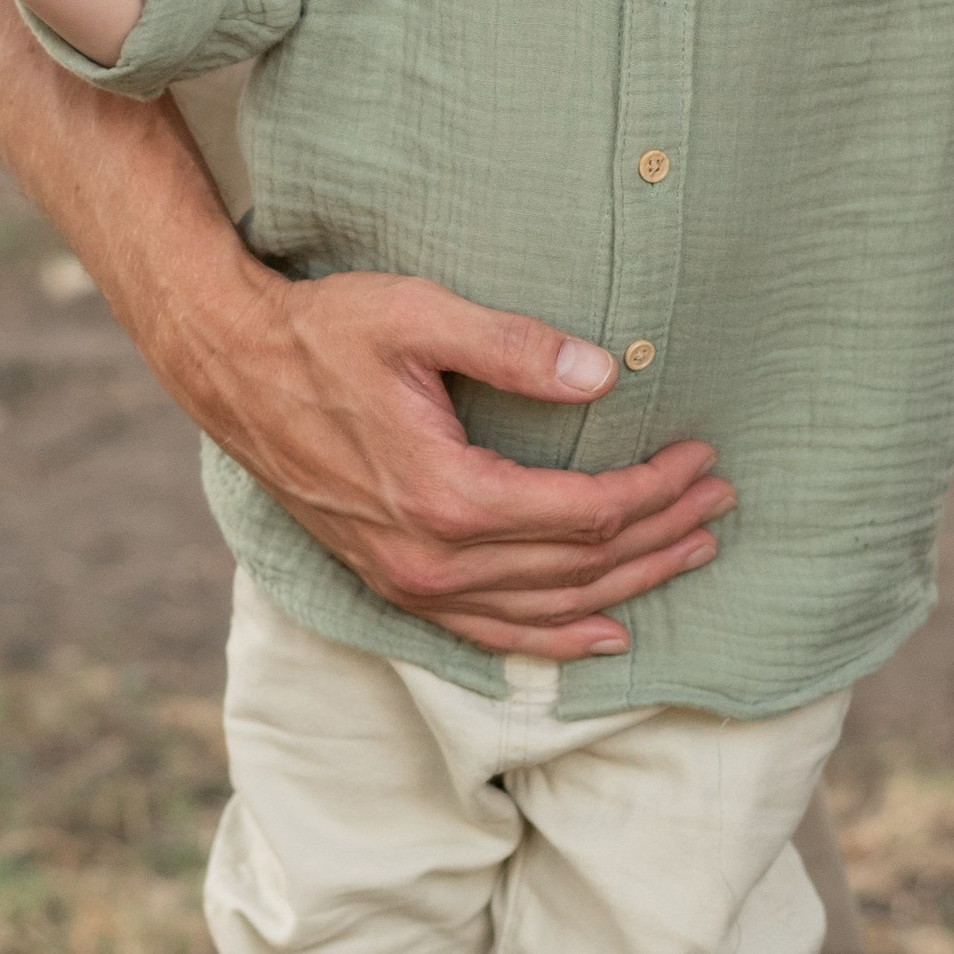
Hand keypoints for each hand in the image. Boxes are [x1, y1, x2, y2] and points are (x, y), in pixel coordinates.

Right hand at [191, 266, 735, 658]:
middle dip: (660, 535)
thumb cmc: (326, 331)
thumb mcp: (419, 314)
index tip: (701, 457)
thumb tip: (605, 372)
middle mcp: (431, 558)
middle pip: (579, 567)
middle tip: (720, 501)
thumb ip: (513, 345)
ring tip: (692, 554)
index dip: (654, 489)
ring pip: (545, 610)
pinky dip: (553, 640)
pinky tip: (604, 633)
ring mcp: (409, 582)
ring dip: (627, 587)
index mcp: (447, 494)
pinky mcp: (393, 584)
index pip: (586, 513)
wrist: (234, 371)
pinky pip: (489, 634)